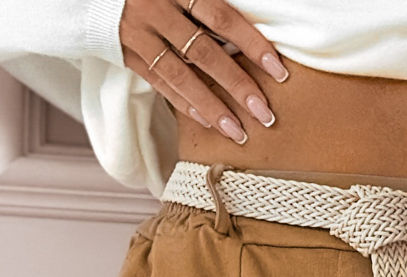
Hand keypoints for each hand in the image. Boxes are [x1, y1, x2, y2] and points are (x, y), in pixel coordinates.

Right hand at [119, 0, 287, 145]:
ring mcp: (140, 33)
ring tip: (238, 132)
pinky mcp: (127, 53)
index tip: (278, 71)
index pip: (223, 19)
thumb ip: (208, 4)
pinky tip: (208, 122)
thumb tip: (244, 33)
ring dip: (213, 107)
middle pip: (206, 52)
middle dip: (238, 85)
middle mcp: (158, 10)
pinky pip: (160, 83)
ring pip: (182, 75)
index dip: (252, 44)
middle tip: (265, 114)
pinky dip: (184, 103)